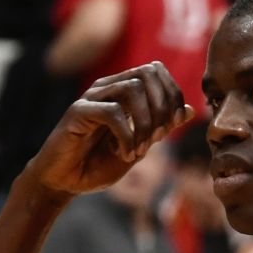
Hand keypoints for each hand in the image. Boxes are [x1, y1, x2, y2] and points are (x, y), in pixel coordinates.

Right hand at [22, 64, 192, 198]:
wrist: (63, 182)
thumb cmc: (97, 164)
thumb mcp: (139, 147)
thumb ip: (160, 128)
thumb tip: (190, 110)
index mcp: (123, 91)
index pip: (156, 71)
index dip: (173, 95)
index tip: (174, 125)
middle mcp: (108, 87)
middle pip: (148, 72)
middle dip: (162, 106)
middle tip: (158, 138)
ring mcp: (92, 97)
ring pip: (133, 89)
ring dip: (145, 123)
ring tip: (140, 150)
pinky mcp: (77, 112)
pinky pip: (112, 112)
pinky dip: (126, 135)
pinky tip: (123, 154)